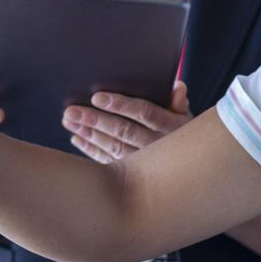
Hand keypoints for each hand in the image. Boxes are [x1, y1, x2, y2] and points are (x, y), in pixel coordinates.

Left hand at [61, 81, 190, 162]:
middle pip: (124, 131)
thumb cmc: (182, 134)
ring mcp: (145, 164)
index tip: (97, 97)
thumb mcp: (186, 118)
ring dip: (89, 135)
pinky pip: (110, 163)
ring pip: (113, 148)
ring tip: (70, 122)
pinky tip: (77, 139)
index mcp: (172, 126)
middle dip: (96, 120)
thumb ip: (179, 101)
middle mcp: (158, 146)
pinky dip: (92, 151)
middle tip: (71, 111)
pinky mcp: (134, 175)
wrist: (190, 170)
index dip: (121, 104)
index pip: (145, 112)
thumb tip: (178, 86)